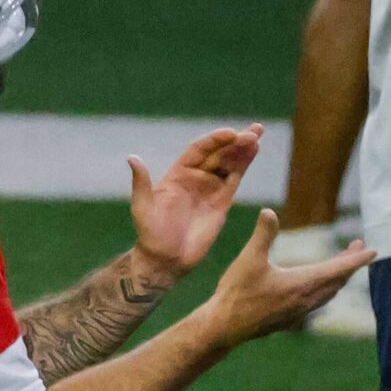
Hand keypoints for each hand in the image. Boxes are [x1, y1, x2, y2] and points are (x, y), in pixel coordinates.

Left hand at [128, 124, 262, 283]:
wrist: (166, 260)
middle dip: (235, 141)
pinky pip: (235, 178)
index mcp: (177, 174)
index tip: (231, 133)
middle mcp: (194, 178)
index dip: (214, 140)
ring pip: (229, 163)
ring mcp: (210, 188)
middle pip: (218, 153)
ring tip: (257, 136)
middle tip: (254, 131)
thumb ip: (141, 183)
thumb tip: (132, 158)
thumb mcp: (143, 208)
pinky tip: (254, 151)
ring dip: (243, 149)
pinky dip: (245, 164)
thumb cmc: (150, 235)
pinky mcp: (222, 201)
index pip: (198, 150)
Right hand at [208, 210, 374, 342]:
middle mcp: (307, 298)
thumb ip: (263, 235)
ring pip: (330, 293)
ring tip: (340, 267)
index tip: (373, 250)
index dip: (357, 258)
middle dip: (350, 264)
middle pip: (339, 280)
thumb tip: (268, 211)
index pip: (340, 268)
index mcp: (302, 282)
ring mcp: (300, 311)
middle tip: (356, 248)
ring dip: (339, 278)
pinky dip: (327, 291)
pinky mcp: (291, 319)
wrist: (224, 328)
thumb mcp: (248, 260)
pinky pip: (318, 302)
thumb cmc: (236, 294)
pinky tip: (317, 289)